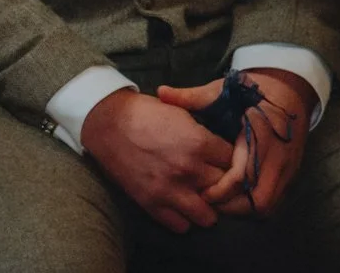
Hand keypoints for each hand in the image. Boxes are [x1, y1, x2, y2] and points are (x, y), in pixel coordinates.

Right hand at [79, 87, 234, 232]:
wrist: (105, 121)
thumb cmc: (142, 112)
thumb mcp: (179, 112)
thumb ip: (203, 133)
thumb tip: (220, 147)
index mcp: (199, 143)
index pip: (234, 162)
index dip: (229, 160)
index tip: (221, 159)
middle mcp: (189, 170)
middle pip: (225, 190)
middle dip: (221, 184)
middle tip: (211, 178)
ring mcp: (170, 190)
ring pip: (208, 217)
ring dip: (205, 207)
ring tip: (197, 196)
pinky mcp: (151, 203)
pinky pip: (180, 226)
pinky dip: (182, 218)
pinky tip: (177, 204)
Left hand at [159, 69, 312, 218]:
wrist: (289, 91)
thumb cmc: (250, 91)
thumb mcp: (222, 91)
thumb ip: (192, 97)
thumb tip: (161, 92)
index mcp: (259, 137)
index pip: (242, 176)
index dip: (221, 189)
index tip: (201, 193)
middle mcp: (278, 158)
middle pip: (259, 199)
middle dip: (232, 206)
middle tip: (207, 201)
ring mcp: (287, 169)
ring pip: (268, 204)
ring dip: (243, 208)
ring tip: (218, 201)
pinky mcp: (289, 175)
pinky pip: (274, 201)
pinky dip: (253, 205)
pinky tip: (233, 198)